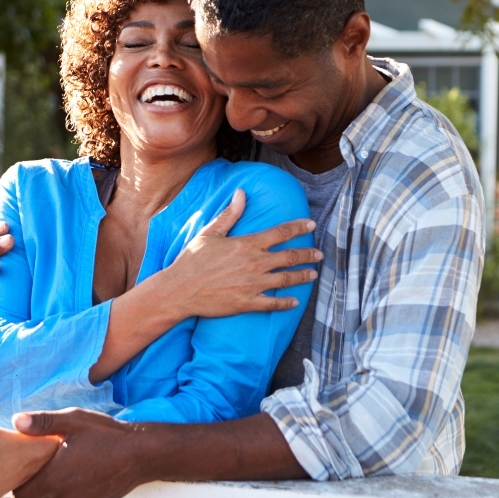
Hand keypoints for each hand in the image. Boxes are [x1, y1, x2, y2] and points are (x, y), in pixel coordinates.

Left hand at [11, 409, 148, 497]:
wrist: (143, 453)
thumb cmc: (107, 434)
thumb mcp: (73, 420)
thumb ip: (41, 423)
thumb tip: (16, 421)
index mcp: (53, 478)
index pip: (20, 497)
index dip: (21, 484)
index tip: (30, 468)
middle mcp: (63, 497)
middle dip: (42, 483)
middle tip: (54, 461)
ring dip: (61, 487)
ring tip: (74, 464)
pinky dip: (77, 492)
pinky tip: (89, 473)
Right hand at [137, 189, 321, 316]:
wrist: (179, 290)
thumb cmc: (192, 260)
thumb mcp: (210, 233)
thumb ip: (230, 214)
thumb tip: (242, 193)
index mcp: (247, 244)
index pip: (280, 233)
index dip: (298, 227)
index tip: (311, 225)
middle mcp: (254, 264)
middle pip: (290, 257)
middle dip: (308, 254)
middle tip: (319, 254)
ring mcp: (253, 285)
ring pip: (286, 280)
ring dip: (302, 276)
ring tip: (313, 274)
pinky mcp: (247, 303)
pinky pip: (273, 304)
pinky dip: (286, 303)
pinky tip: (295, 301)